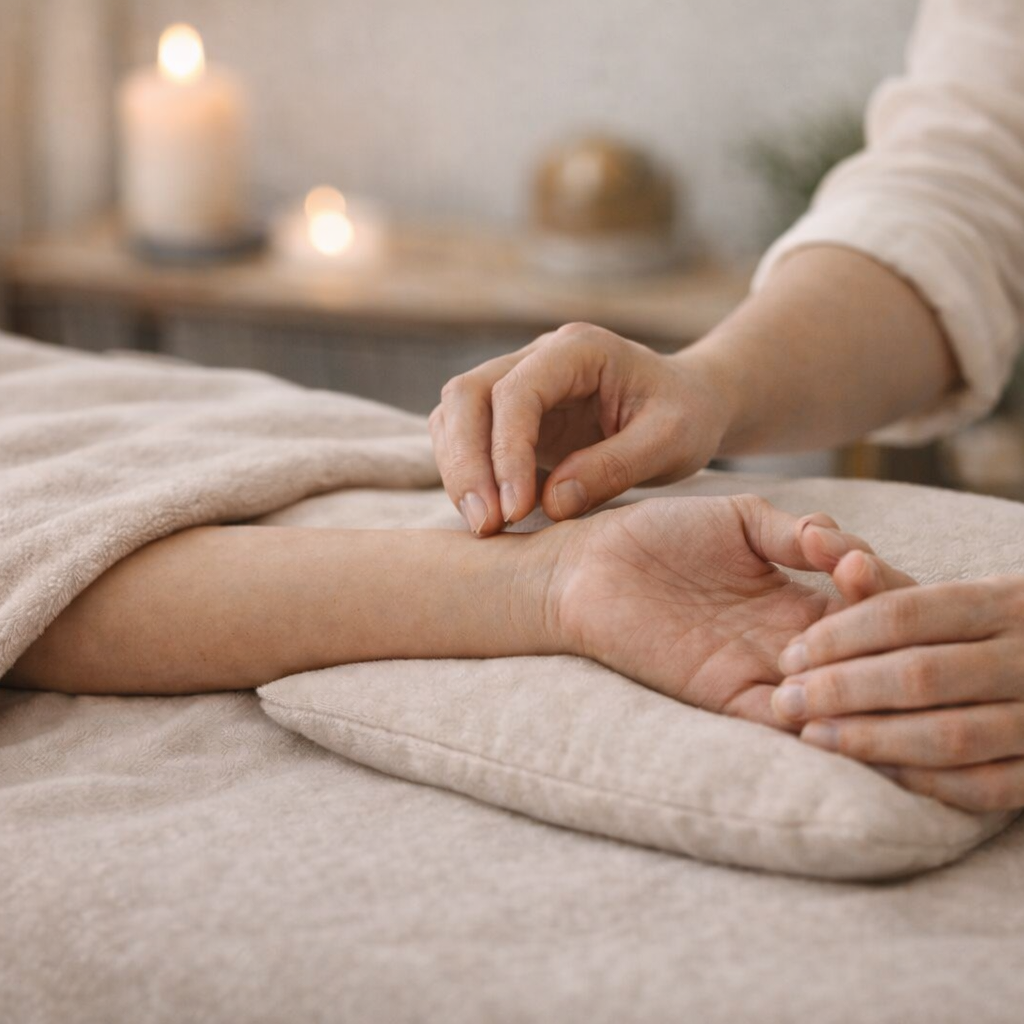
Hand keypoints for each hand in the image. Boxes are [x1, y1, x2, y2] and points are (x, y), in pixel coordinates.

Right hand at [429, 323, 733, 535]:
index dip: (506, 452)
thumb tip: (550, 503)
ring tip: (484, 527)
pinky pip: (464, 437)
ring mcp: (517, 382)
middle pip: (468, 395)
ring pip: (455, 414)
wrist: (688, 406)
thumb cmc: (686, 417)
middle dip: (467, 463)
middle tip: (485, 525)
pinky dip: (466, 474)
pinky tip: (488, 514)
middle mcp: (538, 357)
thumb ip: (614, 468)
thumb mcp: (671, 442)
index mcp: (579, 350)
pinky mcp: (508, 416)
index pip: (517, 392)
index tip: (516, 509)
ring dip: (459, 471)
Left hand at [546, 494, 870, 725]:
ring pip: (839, 699)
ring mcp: (760, 672)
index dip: (886, 592)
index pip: (876, 608)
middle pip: (870, 659)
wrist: (587, 565)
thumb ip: (794, 530)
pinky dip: (811, 717)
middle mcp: (789, 641)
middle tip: (857, 613)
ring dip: (855, 682)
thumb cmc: (656, 535)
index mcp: (799, 597)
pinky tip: (817, 692)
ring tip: (848, 651)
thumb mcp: (739, 518)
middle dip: (883, 643)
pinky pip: (782, 724)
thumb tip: (844, 541)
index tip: (857, 566)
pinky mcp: (723, 697)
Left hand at [772, 555, 1023, 811]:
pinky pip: (985, 788)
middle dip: (842, 690)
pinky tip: (871, 770)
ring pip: (950, 736)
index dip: (837, 636)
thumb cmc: (993, 629)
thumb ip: (881, 578)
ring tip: (812, 737)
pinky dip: (923, 782)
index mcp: (1002, 601)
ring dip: (870, 739)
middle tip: (787, 700)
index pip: (904, 614)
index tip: (791, 656)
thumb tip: (813, 536)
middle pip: (920, 675)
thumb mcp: (955, 595)